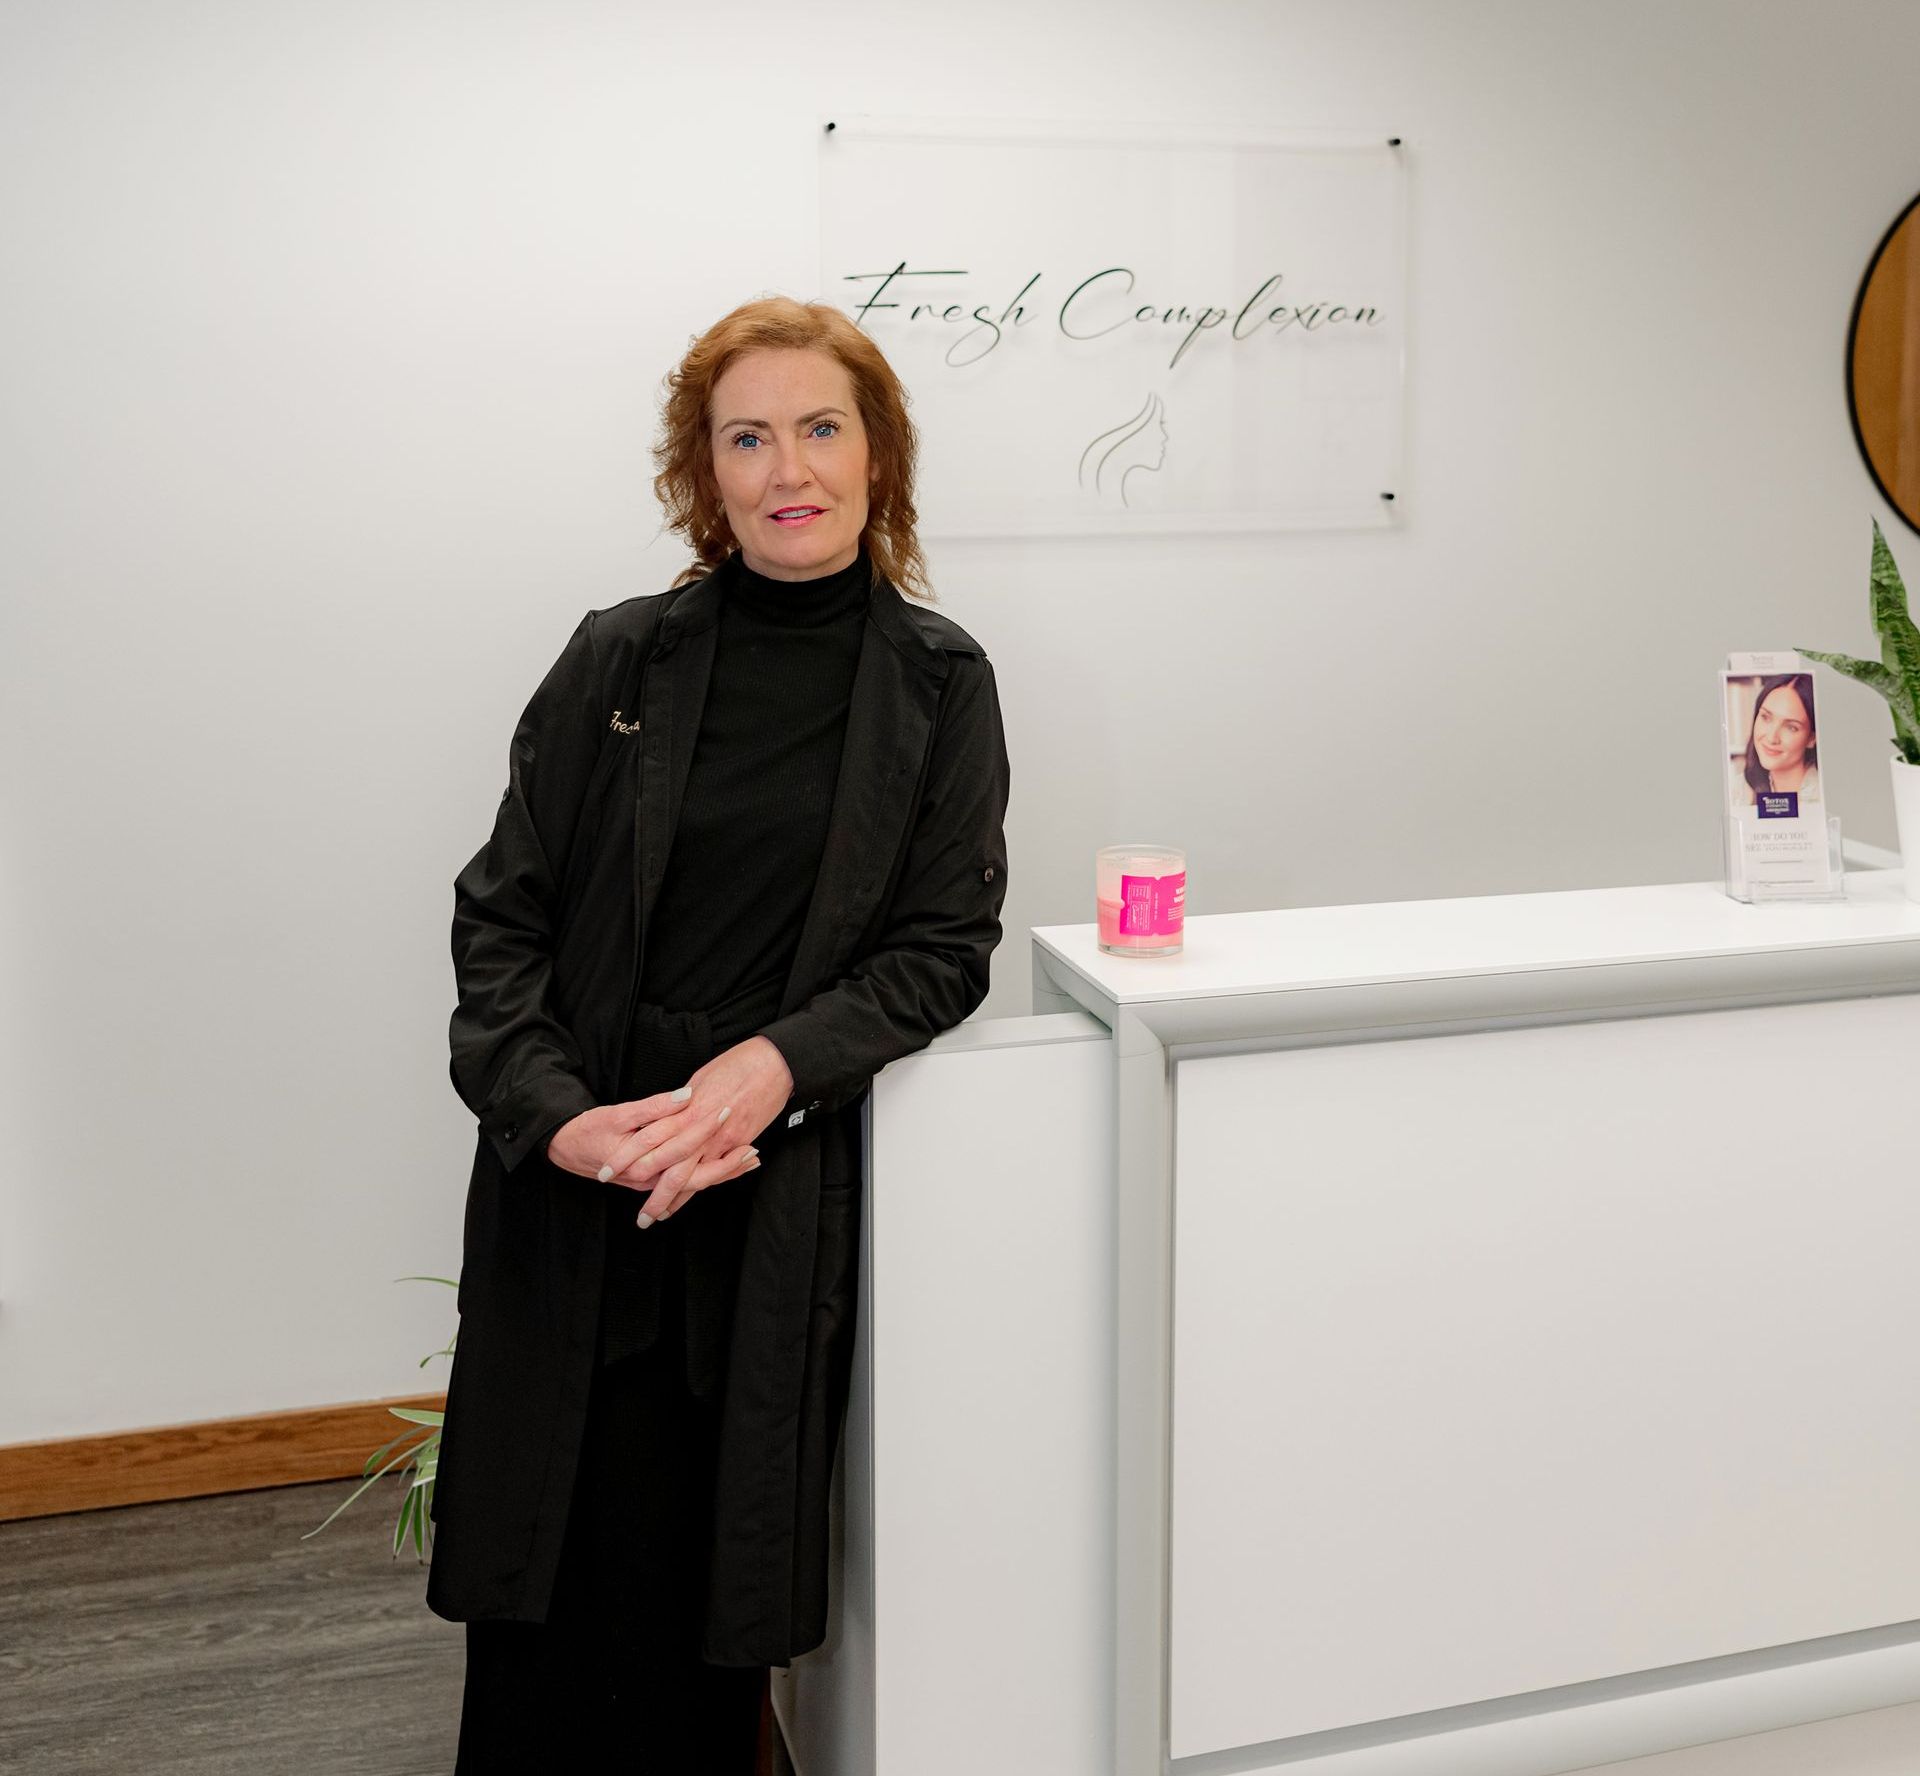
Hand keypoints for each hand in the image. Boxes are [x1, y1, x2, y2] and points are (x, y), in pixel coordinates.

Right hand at [544, 1093, 758, 1207]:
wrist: (563, 1148)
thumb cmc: (588, 1131)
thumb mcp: (618, 1115)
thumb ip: (654, 1108)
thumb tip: (686, 1096)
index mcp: (646, 1163)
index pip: (688, 1150)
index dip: (712, 1130)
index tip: (733, 1114)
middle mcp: (651, 1179)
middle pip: (699, 1178)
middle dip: (729, 1166)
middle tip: (756, 1152)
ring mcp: (651, 1183)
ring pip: (694, 1183)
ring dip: (723, 1172)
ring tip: (751, 1159)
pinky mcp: (651, 1179)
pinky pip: (685, 1182)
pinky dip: (707, 1174)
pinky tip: (725, 1165)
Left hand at [601, 1035, 795, 1224]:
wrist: (773, 1064)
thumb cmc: (737, 1064)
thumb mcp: (700, 1079)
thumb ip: (681, 1103)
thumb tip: (667, 1114)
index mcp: (687, 1109)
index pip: (648, 1139)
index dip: (628, 1158)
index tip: (610, 1171)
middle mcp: (702, 1130)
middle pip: (670, 1170)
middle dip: (654, 1196)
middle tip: (639, 1216)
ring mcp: (723, 1140)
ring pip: (694, 1179)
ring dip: (677, 1199)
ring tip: (660, 1215)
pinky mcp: (740, 1144)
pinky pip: (718, 1172)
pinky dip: (704, 1187)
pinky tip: (690, 1198)